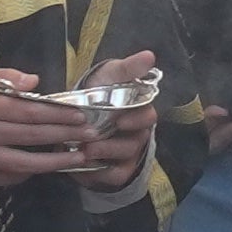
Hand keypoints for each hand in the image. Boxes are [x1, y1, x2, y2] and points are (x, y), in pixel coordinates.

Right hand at [0, 64, 92, 187]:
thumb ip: (2, 77)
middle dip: (66, 135)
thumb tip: (35, 81)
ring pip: (27, 163)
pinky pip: (11, 177)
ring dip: (57, 161)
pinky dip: (31, 173)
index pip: (29, 111)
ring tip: (81, 156)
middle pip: (34, 136)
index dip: (57, 114)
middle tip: (91, 134)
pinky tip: (48, 167)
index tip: (80, 114)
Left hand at [72, 51, 163, 189]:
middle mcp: (137, 133)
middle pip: (135, 141)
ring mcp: (128, 153)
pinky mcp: (116, 170)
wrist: (81, 114)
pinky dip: (100, 173)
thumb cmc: (101, 91)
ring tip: (84, 151)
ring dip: (104, 155)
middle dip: (115, 143)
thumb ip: (129, 67)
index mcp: (139, 111)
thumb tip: (149, 55)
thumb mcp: (113, 74)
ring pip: (124, 158)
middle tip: (93, 140)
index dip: (136, 120)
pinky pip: (114, 176)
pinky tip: (83, 166)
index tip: (120, 119)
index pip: (147, 116)